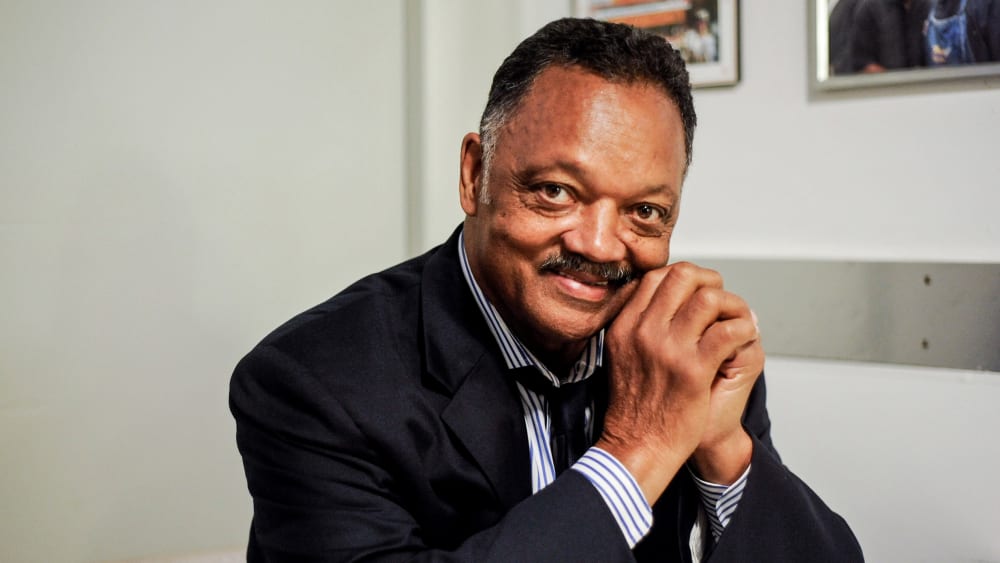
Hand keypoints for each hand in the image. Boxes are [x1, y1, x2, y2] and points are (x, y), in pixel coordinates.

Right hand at [595, 262, 761, 501]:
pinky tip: (743, 338)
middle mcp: (643, 331)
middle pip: (683, 277)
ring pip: (708, 299)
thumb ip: (635, 324)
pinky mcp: (693, 370)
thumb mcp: (620, 354)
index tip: (698, 289)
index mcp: (624, 325)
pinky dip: (743, 329)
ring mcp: (668, 349)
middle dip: (710, 281)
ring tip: (736, 320)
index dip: (684, 275)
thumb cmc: (635, 405)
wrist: (638, 444)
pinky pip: (727, 332)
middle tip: (721, 301)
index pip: (655, 276)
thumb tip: (658, 297)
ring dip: (731, 305)